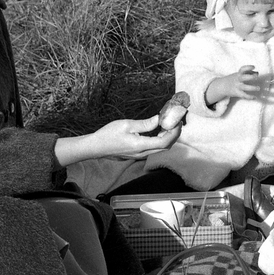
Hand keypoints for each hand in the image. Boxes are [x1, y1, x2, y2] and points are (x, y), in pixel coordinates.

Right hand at [56, 116, 181, 164]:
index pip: (165, 141)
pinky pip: (154, 147)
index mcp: (141, 145)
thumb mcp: (127, 124)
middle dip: (174, 134)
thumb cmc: (108, 135)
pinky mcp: (137, 153)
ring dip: (168, 136)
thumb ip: (145, 124)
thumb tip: (159, 119)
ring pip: (161, 148)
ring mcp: (140, 155)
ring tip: (170, 123)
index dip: (175, 132)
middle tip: (177, 120)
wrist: (95, 147)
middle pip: (166, 146)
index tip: (178, 121)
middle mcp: (142, 153)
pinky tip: (160, 129)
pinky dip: (161, 139)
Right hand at [207, 66, 267, 102]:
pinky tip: (255, 97)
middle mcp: (238, 80)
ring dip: (252, 88)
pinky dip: (249, 97)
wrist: (222, 86)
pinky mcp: (237, 93)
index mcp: (238, 74)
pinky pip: (244, 95)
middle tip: (256, 76)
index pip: (242, 69)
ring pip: (244, 87)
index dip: (248, 67)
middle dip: (250, 77)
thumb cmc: (234, 79)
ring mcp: (237, 86)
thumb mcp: (239, 74)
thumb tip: (257, 73)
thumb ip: (248, 72)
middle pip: (243, 77)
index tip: (254, 67)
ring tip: (258, 88)